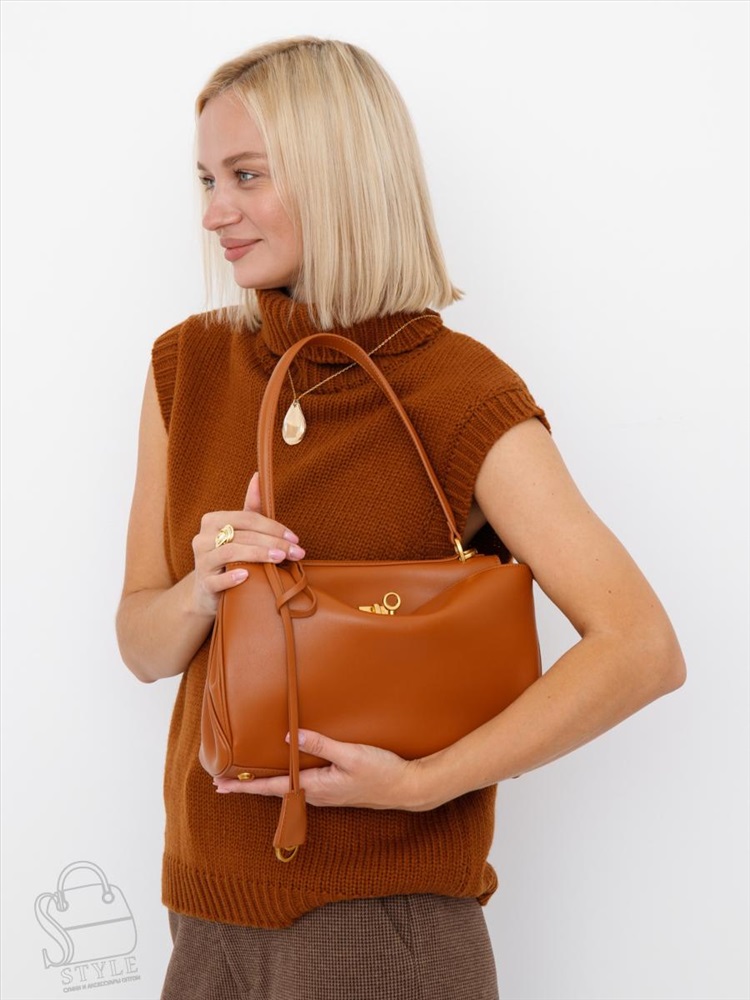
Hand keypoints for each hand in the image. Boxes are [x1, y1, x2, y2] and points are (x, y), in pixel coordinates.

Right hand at [190, 472, 304, 617]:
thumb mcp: (240, 531)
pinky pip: (217, 580)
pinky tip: (248, 576)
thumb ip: (251, 506)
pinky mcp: (204, 585)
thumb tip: (258, 476)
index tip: (295, 539)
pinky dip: (232, 577)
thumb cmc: (229, 556)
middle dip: (273, 542)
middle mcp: (202, 538)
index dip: (273, 527)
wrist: (208, 591)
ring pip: (230, 553)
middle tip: (296, 552)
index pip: (247, 519)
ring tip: (279, 559)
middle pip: (242, 535)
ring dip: (258, 554)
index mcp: (212, 521)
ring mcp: (201, 562)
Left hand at [213, 730, 427, 811]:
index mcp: (316, 787)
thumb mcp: (352, 754)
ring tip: (245, 778)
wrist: (406, 788)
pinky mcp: (334, 789)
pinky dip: (284, 781)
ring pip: (287, 789)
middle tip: (221, 784)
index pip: (273, 788)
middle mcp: (317, 795)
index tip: (221, 785)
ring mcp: (326, 794)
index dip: (246, 786)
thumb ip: (321, 745)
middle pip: (275, 791)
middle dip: (248, 787)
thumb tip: (290, 738)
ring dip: (265, 784)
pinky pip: (301, 786)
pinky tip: (284, 773)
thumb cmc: (381, 772)